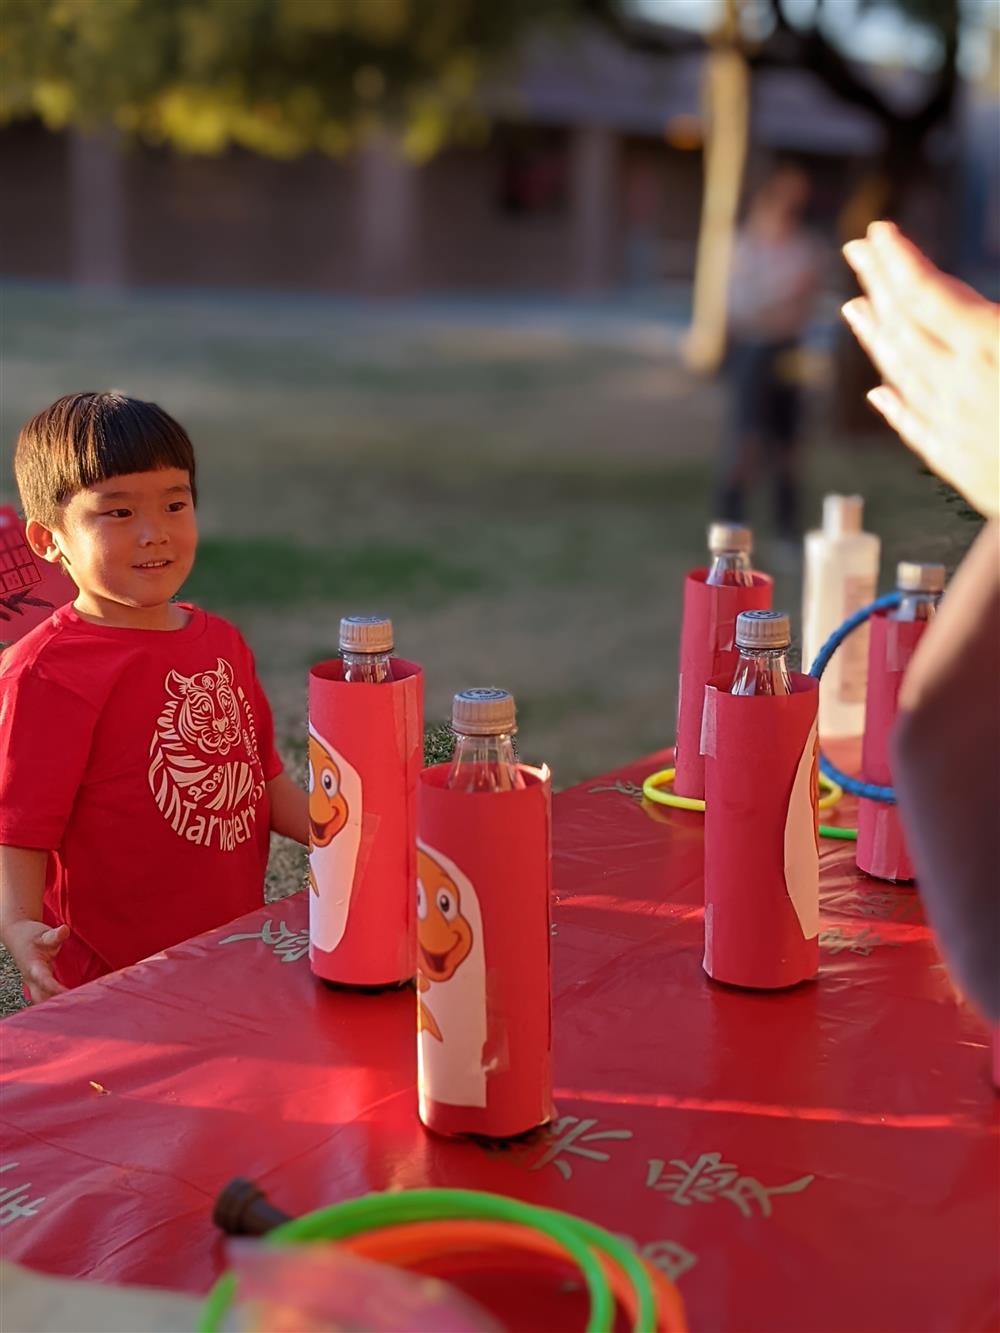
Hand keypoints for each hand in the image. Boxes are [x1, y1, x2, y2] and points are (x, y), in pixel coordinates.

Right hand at [3, 920, 68, 1002]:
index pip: (44, 981)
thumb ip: (54, 935)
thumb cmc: (29, 935)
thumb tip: (64, 930)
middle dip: (56, 1004)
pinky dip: (56, 1002)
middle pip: (42, 999)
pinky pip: (45, 998)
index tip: (68, 994)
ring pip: (42, 1002)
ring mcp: (33, 984)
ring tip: (76, 1009)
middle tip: (77, 1006)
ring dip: (56, 1006)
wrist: (16, 935)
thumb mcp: (42, 933)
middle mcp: (31, 979)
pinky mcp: (37, 985)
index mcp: (33, 966)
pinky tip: (70, 1005)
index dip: (56, 989)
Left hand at [842, 221, 999, 518]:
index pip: (929, 296)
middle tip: (854, 252)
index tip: (877, 232)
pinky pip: (917, 430)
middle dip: (879, 286)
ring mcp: (957, 430)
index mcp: (993, 350)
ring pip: (902, 377)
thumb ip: (992, 325)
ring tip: (853, 308)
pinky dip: (895, 406)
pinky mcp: (963, 468)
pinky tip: (879, 393)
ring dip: (876, 338)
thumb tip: (976, 311)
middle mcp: (962, 389)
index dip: (901, 261)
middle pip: (906, 329)